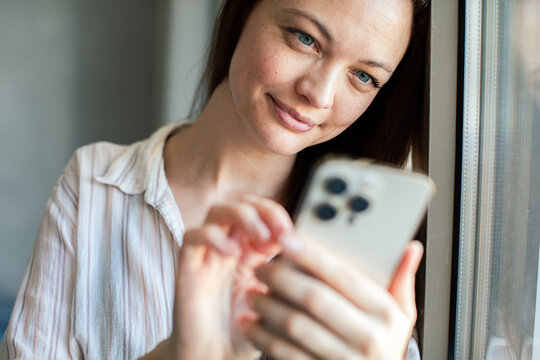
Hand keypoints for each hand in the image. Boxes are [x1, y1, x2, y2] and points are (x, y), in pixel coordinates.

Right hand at [166, 196, 292, 359]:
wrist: (214, 358)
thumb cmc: (244, 332)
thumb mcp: (276, 300)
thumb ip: (288, 275)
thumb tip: (308, 251)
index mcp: (249, 252)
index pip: (261, 212)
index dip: (278, 215)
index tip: (294, 236)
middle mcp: (228, 248)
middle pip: (241, 204)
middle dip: (264, 209)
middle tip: (281, 231)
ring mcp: (207, 255)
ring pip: (217, 211)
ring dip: (242, 216)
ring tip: (261, 238)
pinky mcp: (188, 266)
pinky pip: (193, 235)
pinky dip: (213, 235)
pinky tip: (231, 251)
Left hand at [243, 232, 422, 359]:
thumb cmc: (385, 346)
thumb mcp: (402, 315)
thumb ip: (401, 280)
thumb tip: (411, 247)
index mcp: (385, 312)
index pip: (342, 275)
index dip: (310, 254)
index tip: (286, 239)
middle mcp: (367, 336)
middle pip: (314, 298)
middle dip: (280, 278)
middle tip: (260, 268)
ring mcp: (344, 359)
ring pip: (295, 325)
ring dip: (267, 307)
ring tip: (251, 293)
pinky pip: (285, 354)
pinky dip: (263, 337)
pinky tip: (251, 324)